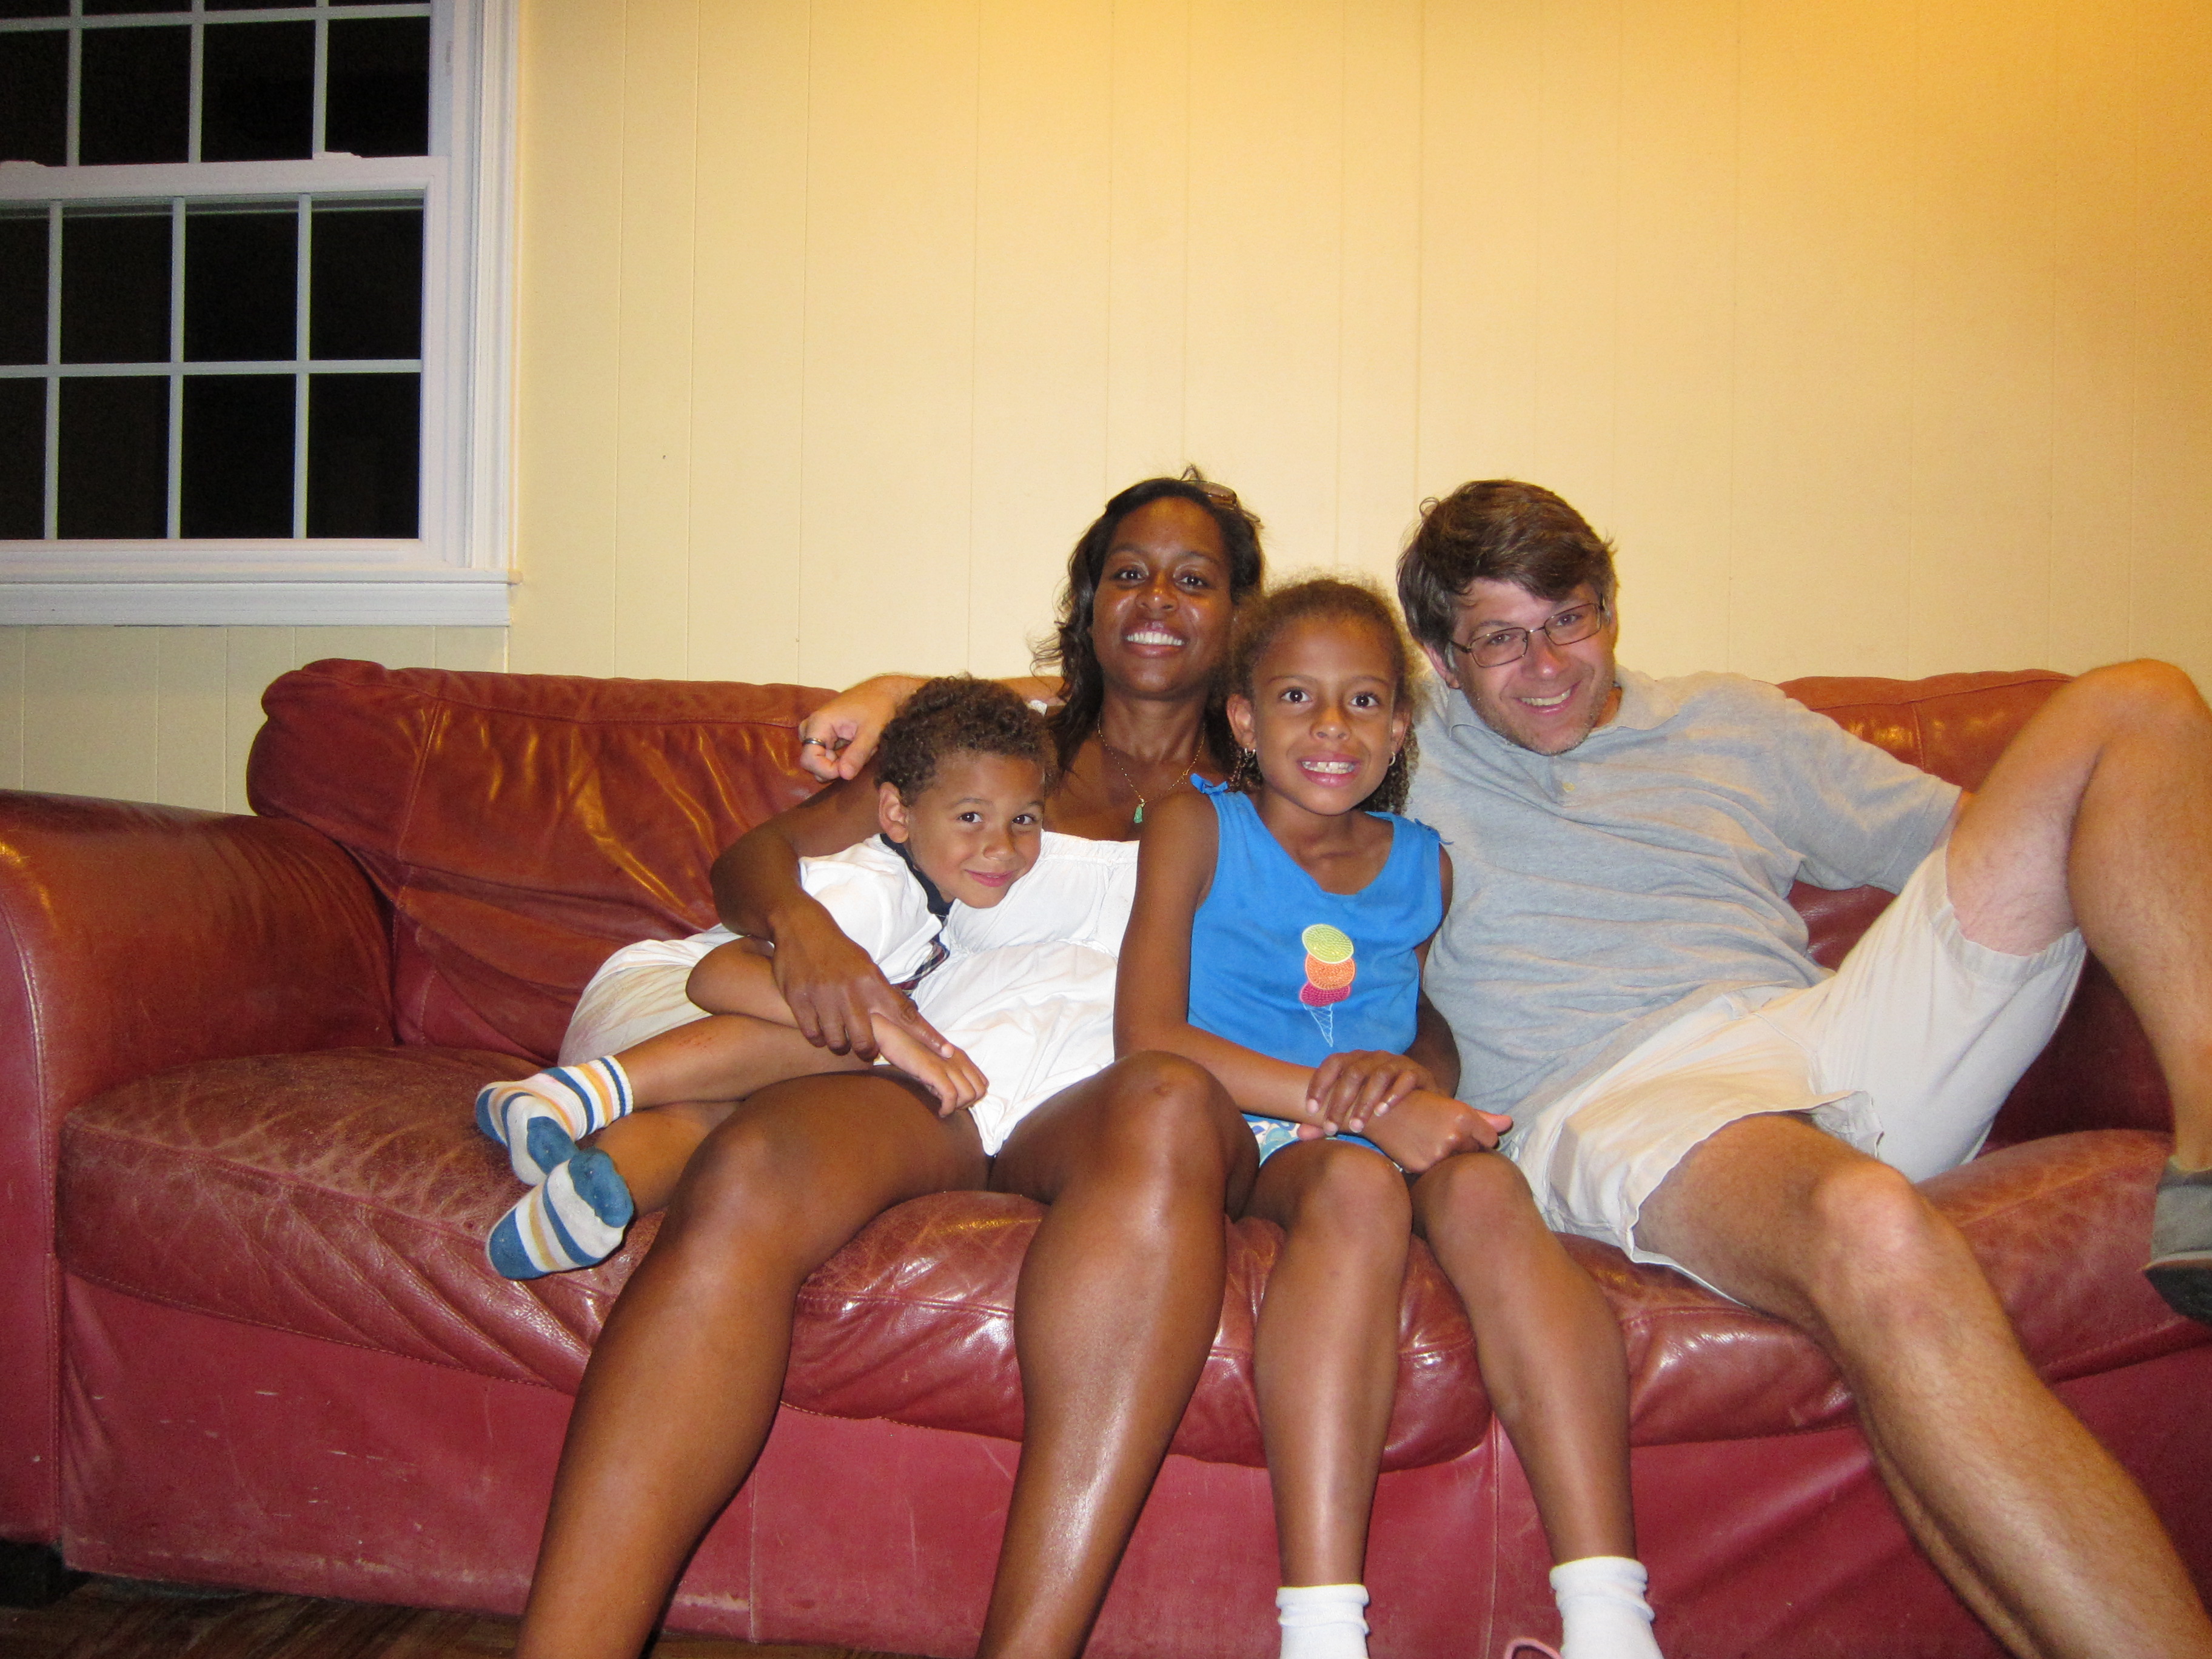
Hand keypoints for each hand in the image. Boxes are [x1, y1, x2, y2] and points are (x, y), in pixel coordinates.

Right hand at [771, 906, 951, 1060]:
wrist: (803, 928)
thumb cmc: (840, 952)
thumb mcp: (867, 967)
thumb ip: (883, 994)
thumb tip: (907, 1017)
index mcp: (873, 983)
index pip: (907, 1015)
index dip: (927, 1037)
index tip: (946, 1052)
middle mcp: (851, 992)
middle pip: (866, 1042)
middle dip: (866, 1050)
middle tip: (863, 1048)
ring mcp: (824, 997)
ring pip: (838, 1043)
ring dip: (839, 1043)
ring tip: (838, 1033)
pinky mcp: (800, 1000)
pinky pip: (813, 1035)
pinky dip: (817, 1036)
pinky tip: (819, 1027)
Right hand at [797, 676, 918, 781]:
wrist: (884, 692)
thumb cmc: (878, 705)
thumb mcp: (871, 732)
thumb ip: (857, 755)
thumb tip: (844, 775)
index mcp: (819, 722)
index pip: (809, 760)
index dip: (826, 771)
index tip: (848, 770)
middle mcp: (812, 726)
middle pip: (812, 762)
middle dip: (837, 766)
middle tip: (860, 756)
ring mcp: (817, 730)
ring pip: (821, 760)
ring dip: (842, 761)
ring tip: (862, 747)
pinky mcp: (825, 734)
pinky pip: (828, 755)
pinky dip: (844, 756)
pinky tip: (858, 745)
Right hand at [871, 1014, 986, 1112]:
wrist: (893, 1036)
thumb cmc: (911, 1052)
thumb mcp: (934, 1063)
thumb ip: (946, 1075)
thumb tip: (951, 1097)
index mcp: (961, 1057)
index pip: (982, 1083)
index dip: (972, 1096)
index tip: (957, 1102)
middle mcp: (959, 1059)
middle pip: (980, 1091)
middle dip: (968, 1104)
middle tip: (950, 1107)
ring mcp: (948, 1064)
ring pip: (969, 1094)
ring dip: (958, 1107)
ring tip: (944, 1108)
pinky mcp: (935, 1070)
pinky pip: (951, 1095)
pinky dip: (948, 1108)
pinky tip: (939, 1111)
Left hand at [1305, 1050, 1436, 1136]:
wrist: (1422, 1101)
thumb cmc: (1378, 1104)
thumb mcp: (1353, 1110)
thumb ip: (1329, 1120)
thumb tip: (1300, 1134)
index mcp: (1355, 1060)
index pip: (1332, 1063)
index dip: (1319, 1083)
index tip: (1309, 1109)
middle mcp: (1374, 1057)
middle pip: (1353, 1073)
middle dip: (1340, 1102)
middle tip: (1331, 1128)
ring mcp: (1396, 1063)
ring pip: (1379, 1076)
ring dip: (1365, 1102)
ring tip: (1356, 1126)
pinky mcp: (1417, 1073)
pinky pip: (1405, 1079)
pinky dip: (1393, 1095)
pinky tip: (1382, 1112)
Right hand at [1363, 1089, 1512, 1174]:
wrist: (1381, 1112)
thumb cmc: (1420, 1106)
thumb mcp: (1450, 1106)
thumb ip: (1482, 1118)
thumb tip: (1509, 1122)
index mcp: (1463, 1117)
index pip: (1490, 1138)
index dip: (1479, 1137)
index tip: (1463, 1131)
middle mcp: (1454, 1136)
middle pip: (1475, 1153)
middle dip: (1465, 1149)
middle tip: (1443, 1137)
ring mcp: (1438, 1154)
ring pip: (1457, 1165)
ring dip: (1450, 1159)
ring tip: (1431, 1143)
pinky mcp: (1422, 1167)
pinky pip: (1438, 1174)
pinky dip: (1433, 1167)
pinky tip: (1420, 1152)